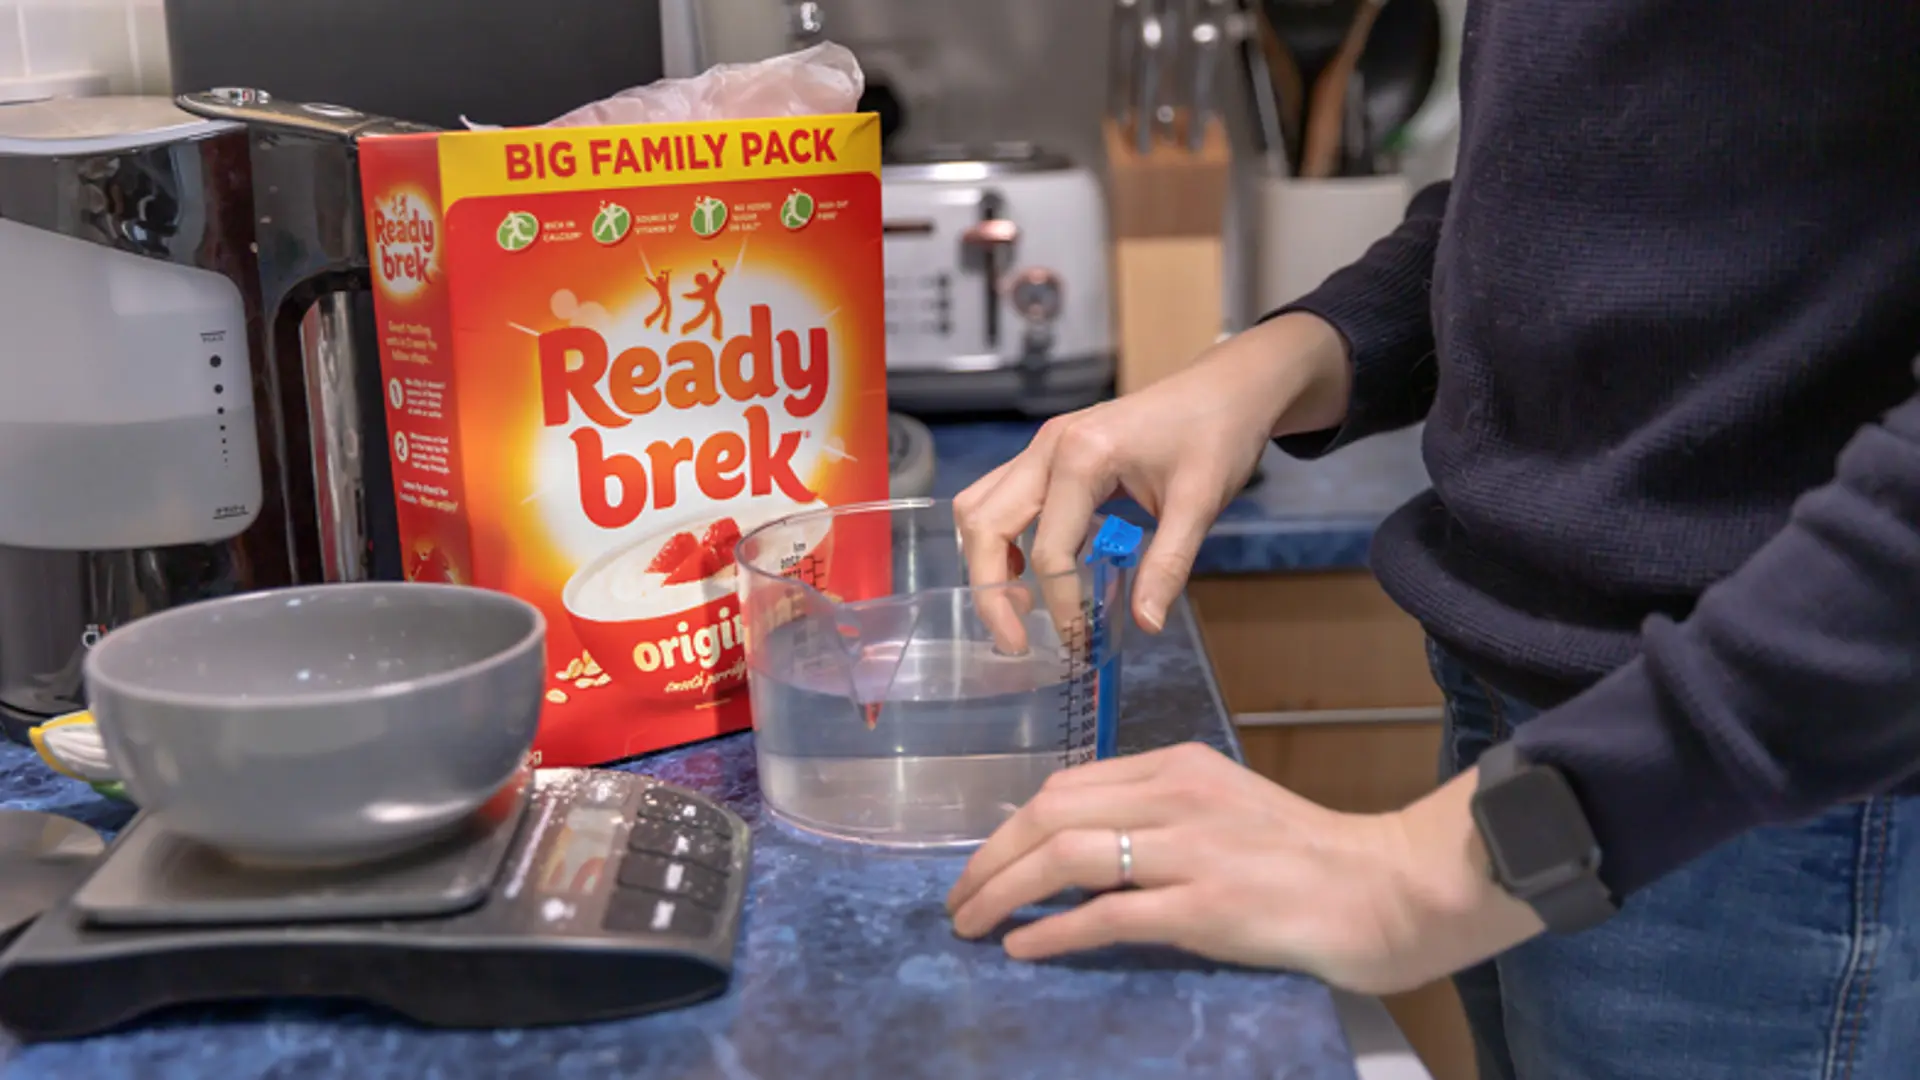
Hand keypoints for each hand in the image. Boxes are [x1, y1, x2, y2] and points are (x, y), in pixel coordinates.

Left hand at [945, 743, 1545, 995]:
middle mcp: (1179, 796)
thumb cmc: (1312, 856)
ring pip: (1067, 856)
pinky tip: (1022, 948)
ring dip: (1004, 892)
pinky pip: (1108, 913)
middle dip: (990, 859)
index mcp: (1180, 766)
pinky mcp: (1207, 907)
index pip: (1068, 786)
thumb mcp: (1227, 808)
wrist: (1390, 888)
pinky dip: (1053, 930)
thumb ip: (1162, 813)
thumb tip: (1080, 843)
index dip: (1012, 828)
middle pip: (1051, 814)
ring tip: (971, 925)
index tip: (985, 864)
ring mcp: (1192, 850)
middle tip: (958, 900)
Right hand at [953, 313, 1351, 650]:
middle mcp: (1048, 446)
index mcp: (1081, 454)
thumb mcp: (1200, 503)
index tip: (1080, 640)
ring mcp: (1043, 445)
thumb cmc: (1217, 435)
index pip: (1048, 548)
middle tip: (1017, 640)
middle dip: (992, 590)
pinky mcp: (1049, 452)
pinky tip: (1030, 570)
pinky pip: (1001, 496)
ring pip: (980, 506)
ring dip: (987, 561)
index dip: (1060, 602)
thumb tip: (1145, 624)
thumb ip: (1168, 565)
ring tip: (1017, 609)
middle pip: (985, 523)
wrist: (1227, 388)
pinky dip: (1001, 538)